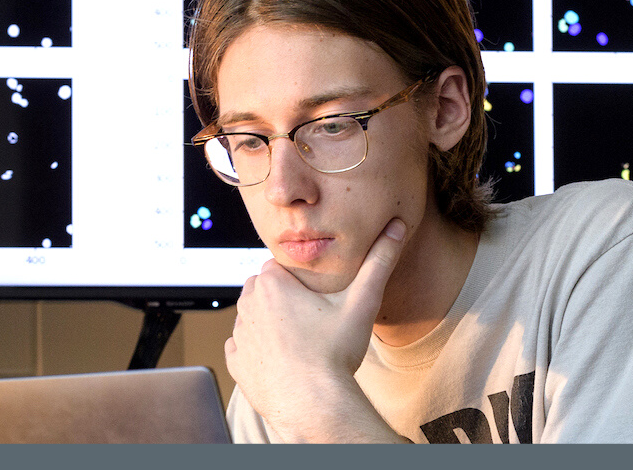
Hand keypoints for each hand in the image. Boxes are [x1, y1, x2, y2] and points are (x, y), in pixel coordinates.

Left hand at [225, 218, 406, 440]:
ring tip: (298, 338)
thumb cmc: (335, 354)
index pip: (280, 266)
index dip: (299, 279)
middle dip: (282, 298)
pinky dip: (257, 349)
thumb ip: (378, 262)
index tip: (315, 295)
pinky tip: (281, 357)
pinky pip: (242, 347)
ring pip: (252, 316)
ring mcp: (239, 335)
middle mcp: (247, 304)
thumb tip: (396, 228)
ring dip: (269, 322)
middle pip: (264, 289)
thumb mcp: (361, 303)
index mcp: (271, 283)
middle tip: (310, 317)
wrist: (314, 405)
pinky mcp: (236, 362)